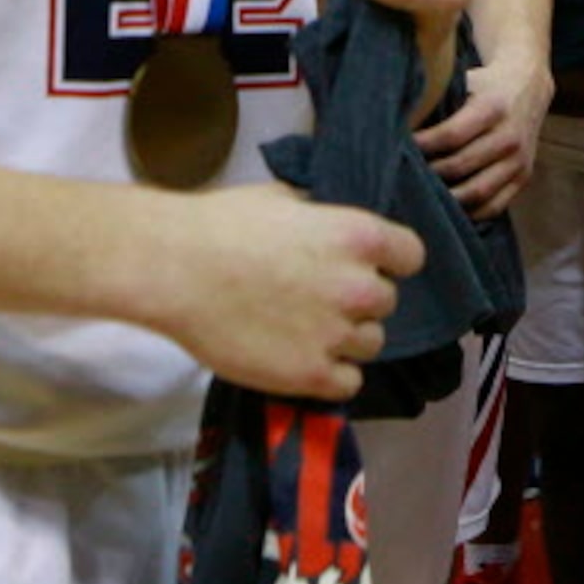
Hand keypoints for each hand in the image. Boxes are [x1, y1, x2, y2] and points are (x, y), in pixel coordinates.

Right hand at [144, 186, 422, 400]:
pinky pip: (349, 383)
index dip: (389, 262)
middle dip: (358, 300)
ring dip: (346, 338)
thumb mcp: (283, 200)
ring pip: (370, 344)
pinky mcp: (312, 376)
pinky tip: (303, 360)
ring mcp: (337, 335)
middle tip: (318, 298)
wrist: (173, 270)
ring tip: (304, 331)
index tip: (367, 265)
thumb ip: (322, 221)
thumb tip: (331, 232)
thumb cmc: (220, 225)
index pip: (410, 256)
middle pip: (386, 302)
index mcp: (358, 235)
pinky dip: (332, 375)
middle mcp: (359, 286)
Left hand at [415, 56, 549, 219]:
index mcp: (493, 107)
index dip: (422, 145)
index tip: (399, 146)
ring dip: (446, 198)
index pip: (451, 135)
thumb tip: (396, 122)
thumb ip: (438, 100)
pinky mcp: (523, 177)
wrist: (527, 86)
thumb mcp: (464, 80)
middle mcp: (509, 136)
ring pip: (477, 192)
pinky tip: (448, 208)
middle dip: (428, 173)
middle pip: (460, 166)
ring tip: (422, 195)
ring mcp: (519, 160)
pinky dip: (469, 212)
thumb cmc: (483, 84)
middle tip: (403, 175)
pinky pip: (494, 206)